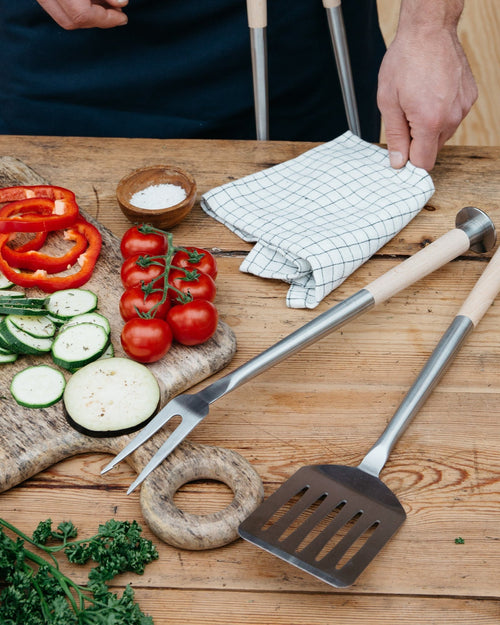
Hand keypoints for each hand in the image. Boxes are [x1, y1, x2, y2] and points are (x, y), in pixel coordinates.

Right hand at [36, 0, 127, 28]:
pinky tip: (92, 2)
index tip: (123, 17)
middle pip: (71, 22)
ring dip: (87, 17)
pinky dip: (76, 8)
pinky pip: (57, 7)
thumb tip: (122, 3)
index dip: (106, 19)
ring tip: (107, 7)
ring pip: (63, 17)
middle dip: (97, 21)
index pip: (82, 15)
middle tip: (116, 15)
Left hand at [377, 6, 476, 170]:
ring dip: (428, 127)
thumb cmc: (405, 60)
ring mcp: (463, 107)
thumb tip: (398, 162)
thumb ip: (395, 136)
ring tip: (417, 102)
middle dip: (417, 143)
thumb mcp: (388, 101)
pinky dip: (440, 113)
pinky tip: (430, 95)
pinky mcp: (469, 98)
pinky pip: (452, 117)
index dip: (409, 162)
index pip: (423, 163)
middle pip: (432, 150)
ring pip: (443, 134)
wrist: (429, 30)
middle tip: (404, 118)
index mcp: (429, 121)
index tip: (400, 155)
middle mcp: (451, 118)